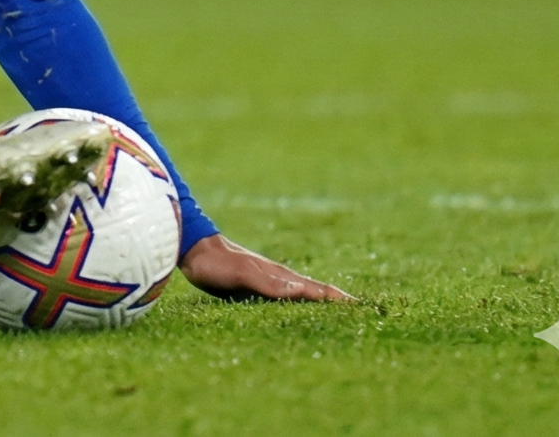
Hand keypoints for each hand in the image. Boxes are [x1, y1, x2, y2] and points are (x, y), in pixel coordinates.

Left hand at [181, 235, 351, 301]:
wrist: (192, 247)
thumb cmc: (215, 264)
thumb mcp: (242, 275)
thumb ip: (270, 283)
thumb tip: (303, 289)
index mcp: (282, 277)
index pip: (319, 290)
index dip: (341, 300)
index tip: (366, 308)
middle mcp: (280, 277)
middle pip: (316, 290)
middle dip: (338, 300)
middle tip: (362, 311)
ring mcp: (268, 280)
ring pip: (302, 292)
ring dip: (321, 300)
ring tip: (338, 310)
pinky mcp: (254, 285)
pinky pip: (285, 295)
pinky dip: (299, 300)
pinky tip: (298, 305)